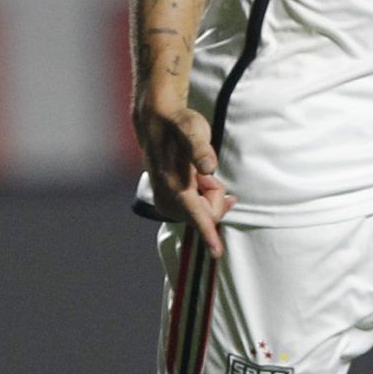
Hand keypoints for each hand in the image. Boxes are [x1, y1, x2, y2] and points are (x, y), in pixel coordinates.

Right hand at [135, 103, 236, 255]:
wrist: (156, 121)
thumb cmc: (177, 125)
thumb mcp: (192, 130)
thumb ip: (200, 149)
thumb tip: (208, 167)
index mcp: (174, 184)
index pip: (196, 214)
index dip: (208, 234)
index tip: (216, 252)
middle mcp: (166, 197)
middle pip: (206, 214)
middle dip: (213, 196)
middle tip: (204, 172)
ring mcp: (164, 201)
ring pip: (201, 212)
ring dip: (207, 195)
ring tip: (197, 172)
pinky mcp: (166, 200)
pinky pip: (194, 210)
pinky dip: (201, 198)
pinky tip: (198, 181)